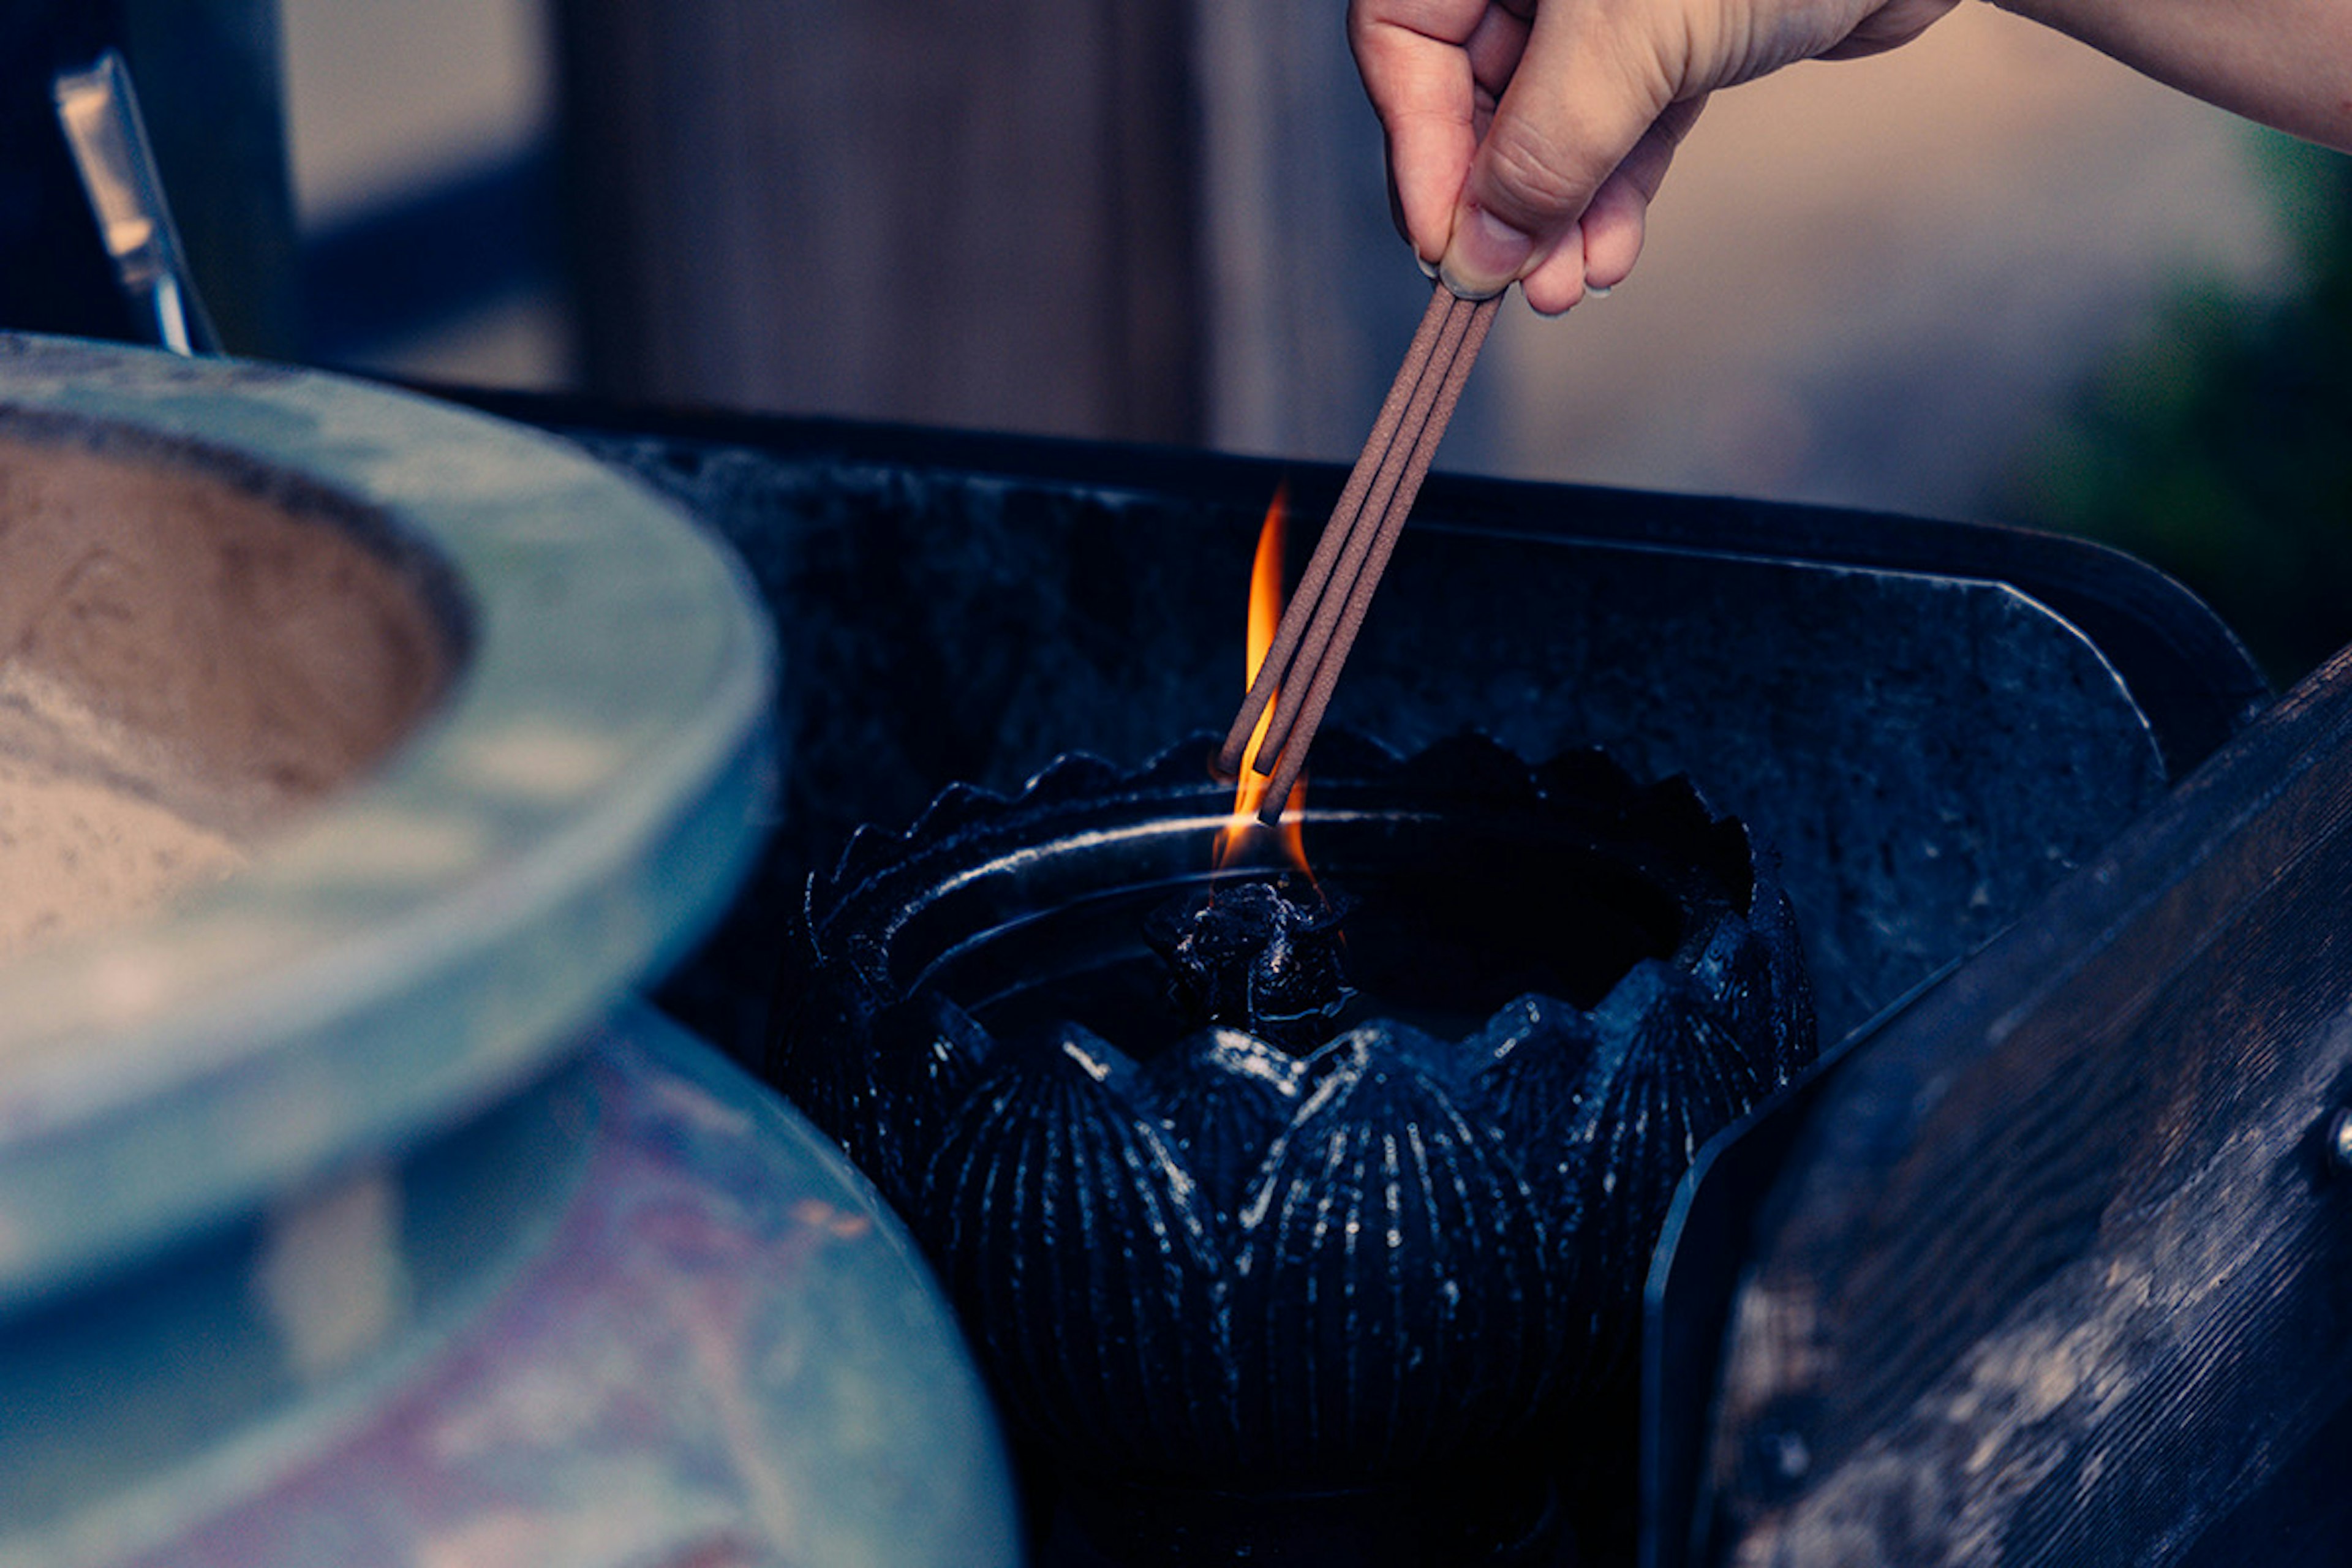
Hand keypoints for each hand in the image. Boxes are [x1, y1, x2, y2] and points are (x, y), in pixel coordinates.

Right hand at [1349, 0, 1959, 311]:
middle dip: (1502, 201)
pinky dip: (1614, 190)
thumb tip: (1471, 256)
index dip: (1418, 153)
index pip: (1403, 41)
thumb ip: (1537, 151)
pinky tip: (1613, 255)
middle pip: (1473, 91)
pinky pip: (1617, 121)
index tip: (1448, 252)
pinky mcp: (1675, 28)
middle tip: (1520, 290)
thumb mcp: (1623, 44)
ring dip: (1558, 215)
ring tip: (1571, 290)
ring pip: (1549, 119)